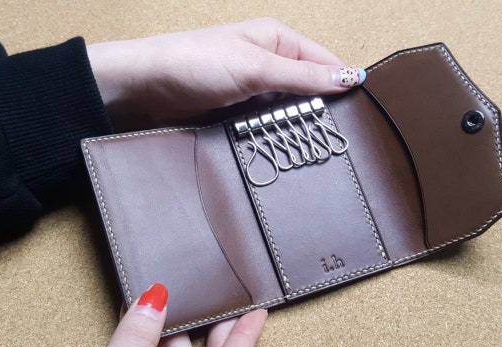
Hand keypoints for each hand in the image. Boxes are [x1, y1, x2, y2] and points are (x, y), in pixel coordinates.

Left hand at [86, 17, 364, 129]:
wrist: (144, 88)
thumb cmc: (196, 64)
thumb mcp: (257, 68)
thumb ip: (304, 77)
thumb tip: (351, 78)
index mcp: (279, 40)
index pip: (326, 64)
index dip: (342, 87)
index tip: (357, 117)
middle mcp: (270, 63)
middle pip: (310, 90)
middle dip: (318, 112)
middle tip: (332, 142)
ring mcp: (253, 90)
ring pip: (288, 111)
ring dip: (294, 127)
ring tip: (308, 150)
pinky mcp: (238, 112)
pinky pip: (266, 125)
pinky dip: (273, 135)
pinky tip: (281, 149)